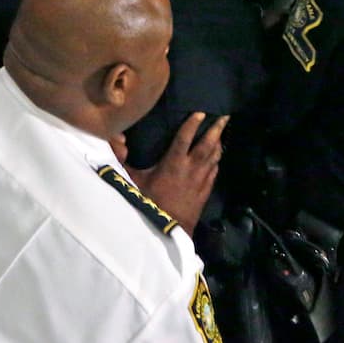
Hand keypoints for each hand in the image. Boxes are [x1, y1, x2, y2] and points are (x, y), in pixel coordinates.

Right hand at [126, 112, 228, 233]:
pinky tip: (217, 158)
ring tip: (222, 133)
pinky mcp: (205, 193)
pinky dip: (216, 162)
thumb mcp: (132, 180)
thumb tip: (118, 137)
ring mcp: (200, 181)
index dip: (192, 124)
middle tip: (225, 117)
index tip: (200, 113)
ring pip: (213, 158)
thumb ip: (122, 157)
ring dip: (218, 144)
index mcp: (173, 163)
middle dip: (216, 130)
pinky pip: (214, 173)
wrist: (167, 229)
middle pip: (207, 146)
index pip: (184, 138)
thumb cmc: (148, 202)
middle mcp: (190, 169)